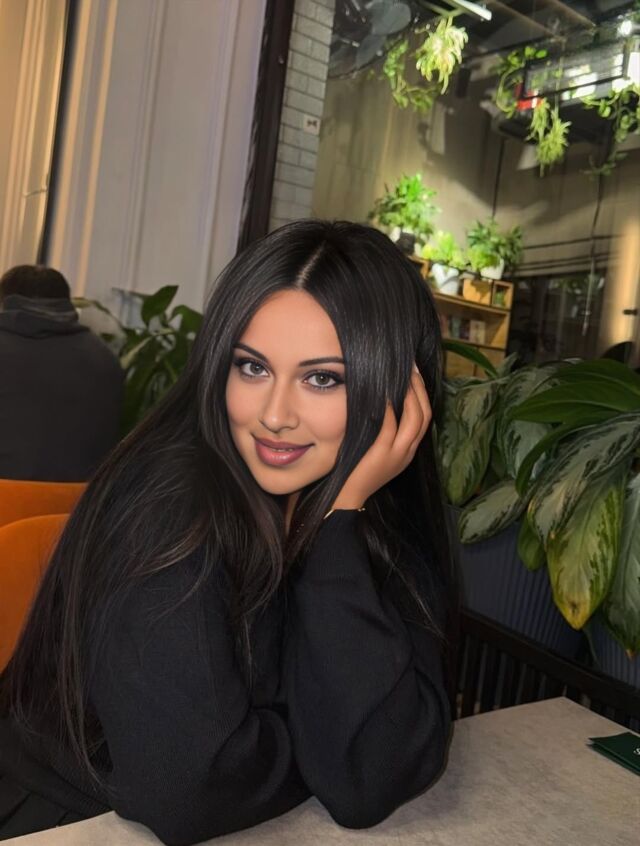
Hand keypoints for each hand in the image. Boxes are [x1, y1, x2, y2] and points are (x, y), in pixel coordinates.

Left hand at [331, 365, 431, 510]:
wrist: (348, 497)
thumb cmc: (356, 469)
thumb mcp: (377, 450)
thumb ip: (382, 430)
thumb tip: (380, 401)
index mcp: (408, 450)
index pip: (425, 417)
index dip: (422, 394)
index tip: (415, 373)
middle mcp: (408, 451)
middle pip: (425, 415)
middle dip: (420, 388)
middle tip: (412, 367)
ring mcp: (397, 454)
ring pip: (415, 419)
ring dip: (410, 395)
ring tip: (403, 376)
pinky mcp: (381, 455)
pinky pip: (390, 428)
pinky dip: (390, 409)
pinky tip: (384, 394)